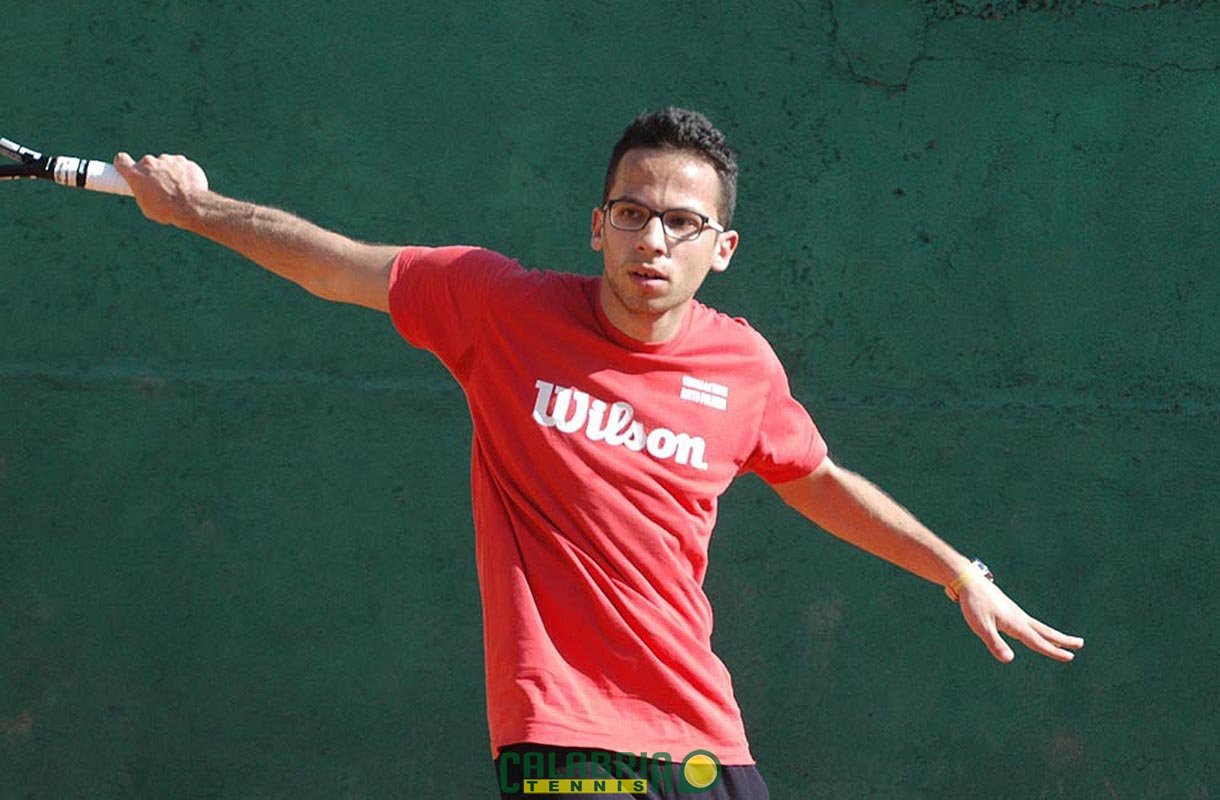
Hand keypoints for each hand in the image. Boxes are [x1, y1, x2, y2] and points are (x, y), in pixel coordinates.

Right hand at [113, 152, 208, 227]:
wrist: (191, 205)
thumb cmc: (167, 210)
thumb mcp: (147, 207)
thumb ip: (144, 193)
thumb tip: (148, 191)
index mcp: (136, 174)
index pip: (121, 160)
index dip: (124, 164)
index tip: (127, 168)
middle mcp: (149, 162)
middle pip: (147, 164)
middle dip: (152, 173)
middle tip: (161, 188)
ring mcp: (167, 159)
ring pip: (165, 164)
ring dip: (169, 173)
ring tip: (177, 190)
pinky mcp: (183, 160)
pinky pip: (181, 166)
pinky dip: (183, 173)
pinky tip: (188, 186)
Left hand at [957, 578, 1084, 662]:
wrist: (970, 581)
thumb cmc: (974, 604)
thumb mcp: (981, 626)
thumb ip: (995, 643)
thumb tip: (1009, 660)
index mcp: (1016, 624)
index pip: (1038, 641)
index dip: (1054, 651)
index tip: (1070, 657)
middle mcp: (1020, 618)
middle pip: (1045, 631)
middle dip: (1063, 640)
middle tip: (1080, 644)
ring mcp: (1015, 613)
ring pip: (1039, 626)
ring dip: (1053, 635)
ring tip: (1064, 641)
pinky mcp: (1010, 610)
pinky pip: (1030, 623)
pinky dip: (1039, 630)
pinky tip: (1036, 632)